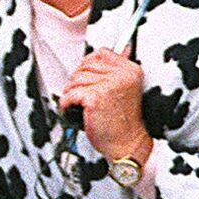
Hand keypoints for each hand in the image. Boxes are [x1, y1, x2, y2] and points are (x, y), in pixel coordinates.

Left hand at [59, 49, 153, 165]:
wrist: (127, 144)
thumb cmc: (124, 122)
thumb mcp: (126, 90)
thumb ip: (115, 73)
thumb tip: (103, 55)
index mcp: (130, 71)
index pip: (102, 53)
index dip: (88, 65)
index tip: (86, 77)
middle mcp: (122, 75)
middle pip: (86, 65)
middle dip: (78, 80)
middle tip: (81, 94)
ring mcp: (109, 85)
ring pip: (76, 79)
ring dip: (72, 93)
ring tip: (79, 104)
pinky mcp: (95, 97)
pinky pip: (70, 94)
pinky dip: (67, 104)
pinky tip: (74, 111)